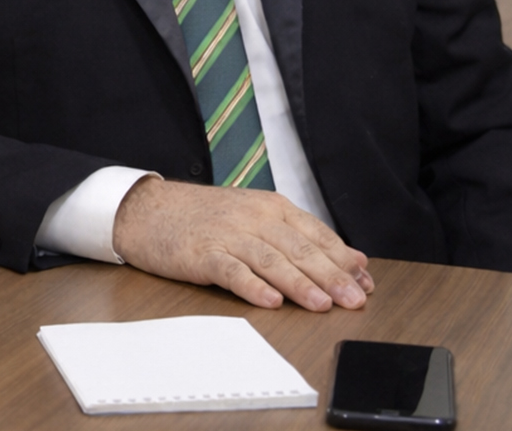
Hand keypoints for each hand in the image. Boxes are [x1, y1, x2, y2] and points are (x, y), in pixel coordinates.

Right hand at [112, 177, 374, 310]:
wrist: (146, 209)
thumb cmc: (202, 217)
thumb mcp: (252, 217)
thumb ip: (297, 236)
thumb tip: (351, 261)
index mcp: (270, 207)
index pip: (316, 234)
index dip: (342, 260)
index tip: (365, 284)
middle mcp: (252, 217)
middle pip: (298, 249)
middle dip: (331, 277)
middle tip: (355, 301)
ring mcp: (226, 234)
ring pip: (270, 260)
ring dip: (298, 284)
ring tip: (322, 304)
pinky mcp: (200, 253)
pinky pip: (230, 270)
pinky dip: (251, 286)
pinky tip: (269, 301)